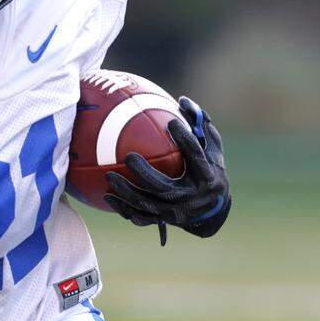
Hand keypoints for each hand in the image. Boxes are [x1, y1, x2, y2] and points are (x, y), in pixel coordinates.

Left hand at [104, 97, 231, 244]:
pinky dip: (123, 208)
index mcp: (207, 178)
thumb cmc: (210, 169)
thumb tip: (184, 100)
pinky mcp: (163, 220)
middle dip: (144, 174)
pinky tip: (107, 196)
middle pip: (163, 188)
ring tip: (109, 176)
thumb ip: (201, 124)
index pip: (196, 157)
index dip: (186, 140)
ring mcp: (175, 212)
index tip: (172, 122)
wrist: (211, 210)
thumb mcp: (212, 148)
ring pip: (146, 204)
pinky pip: (139, 216)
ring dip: (126, 191)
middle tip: (129, 157)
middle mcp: (191, 198)